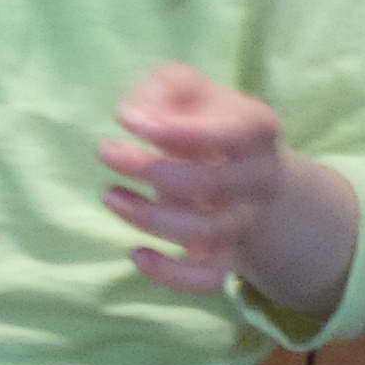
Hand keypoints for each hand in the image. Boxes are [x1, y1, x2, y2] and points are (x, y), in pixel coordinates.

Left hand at [99, 64, 287, 295]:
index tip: (127, 121)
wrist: (244, 166)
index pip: (228, 134)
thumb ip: (161, 89)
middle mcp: (259, 177)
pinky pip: (208, 278)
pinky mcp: (226, 254)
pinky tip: (136, 254)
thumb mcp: (185, 87)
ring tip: (109, 194)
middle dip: (149, 169)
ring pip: (205, 231)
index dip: (175, 131)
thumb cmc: (203, 117)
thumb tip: (133, 116)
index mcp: (256, 128)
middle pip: (210, 183)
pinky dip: (172, 275)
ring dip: (148, 217)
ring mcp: (244, 219)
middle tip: (106, 151)